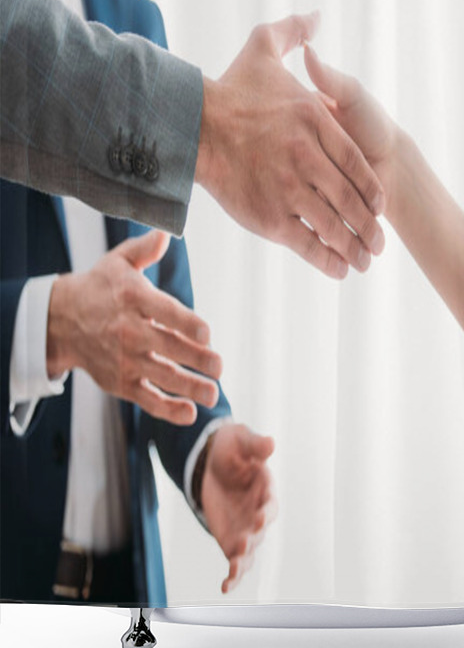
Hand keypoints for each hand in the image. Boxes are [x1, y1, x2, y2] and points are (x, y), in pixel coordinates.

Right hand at [46, 230, 221, 425]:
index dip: (187, 324)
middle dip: (196, 358)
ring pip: (161, 376)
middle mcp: (129, 331)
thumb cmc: (99, 287)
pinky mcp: (121, 382)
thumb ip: (145, 249)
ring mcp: (125, 360)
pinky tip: (189, 414)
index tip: (207, 334)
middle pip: (168, 347)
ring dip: (189, 387)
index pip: (165, 313)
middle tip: (219, 366)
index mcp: (134, 300)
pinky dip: (167, 409)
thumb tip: (166, 233)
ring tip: (213, 394)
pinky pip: (146, 399)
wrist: (59, 320)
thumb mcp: (118, 261)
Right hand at [196, 13, 385, 278]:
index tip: (381, 204)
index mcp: (314, 121)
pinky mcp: (269, 217)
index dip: (373, 189)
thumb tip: (317, 15)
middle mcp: (306, 156)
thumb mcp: (263, 51)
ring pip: (333, 225)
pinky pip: (307, 243)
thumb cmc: (231, 90)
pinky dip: (328, 260)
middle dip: (369, 228)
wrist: (190, 124)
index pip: (357, 163)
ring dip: (354, 248)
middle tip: (379, 245)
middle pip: (351, 200)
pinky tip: (340, 269)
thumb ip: (294, 33)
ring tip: (364, 262)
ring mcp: (288, 188)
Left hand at [200, 424, 276, 593]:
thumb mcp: (241, 440)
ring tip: (235, 565)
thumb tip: (270, 442)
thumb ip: (255, 445)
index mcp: (264, 488)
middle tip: (246, 539)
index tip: (262, 512)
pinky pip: (235, 560)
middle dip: (254, 535)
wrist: (211, 461)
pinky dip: (233, 576)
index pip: (270, 501)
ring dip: (244, 558)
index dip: (267, 508)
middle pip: (260, 529)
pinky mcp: (230, 539)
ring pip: (250, 549)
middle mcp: (258, 511)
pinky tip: (226, 586)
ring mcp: (245, 527)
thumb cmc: (232, 448)